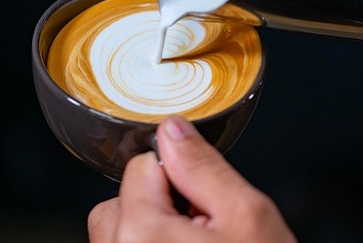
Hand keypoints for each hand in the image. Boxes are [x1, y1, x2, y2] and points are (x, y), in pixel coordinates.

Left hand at [88, 116, 295, 242]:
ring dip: (147, 230)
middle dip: (156, 203)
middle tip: (200, 227)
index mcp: (142, 235)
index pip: (142, 167)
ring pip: (115, 233)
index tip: (203, 200)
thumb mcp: (247, 214)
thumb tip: (174, 130)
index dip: (181, 176)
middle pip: (118, 202)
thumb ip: (204, 168)